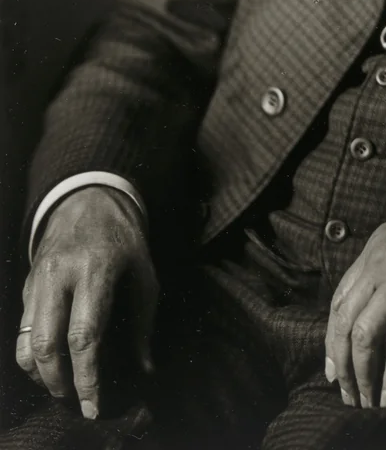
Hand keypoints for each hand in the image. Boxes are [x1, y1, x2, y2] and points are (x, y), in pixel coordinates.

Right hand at [16, 186, 157, 419]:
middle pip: (47, 345)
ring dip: (40, 374)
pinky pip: (21, 330)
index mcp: (95, 270)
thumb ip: (145, 321)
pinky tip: (50, 365)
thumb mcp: (145, 271)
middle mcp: (60, 276)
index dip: (87, 377)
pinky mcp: (26, 285)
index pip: (85, 336)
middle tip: (76, 401)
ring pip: (25, 342)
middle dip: (59, 382)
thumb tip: (146, 367)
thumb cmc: (123, 239)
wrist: (88, 200)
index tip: (94, 405)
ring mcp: (38, 281)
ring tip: (61, 387)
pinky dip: (32, 356)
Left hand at [325, 181, 385, 408]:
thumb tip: (381, 289)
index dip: (332, 337)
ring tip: (366, 400)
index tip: (333, 363)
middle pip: (344, 323)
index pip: (339, 300)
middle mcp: (379, 267)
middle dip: (341, 364)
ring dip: (362, 375)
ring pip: (364, 339)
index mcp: (373, 249)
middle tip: (345, 391)